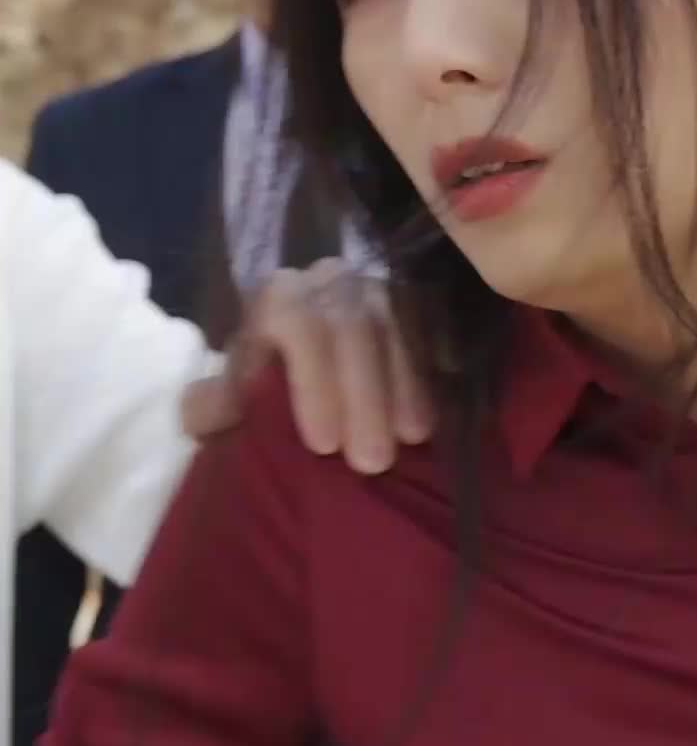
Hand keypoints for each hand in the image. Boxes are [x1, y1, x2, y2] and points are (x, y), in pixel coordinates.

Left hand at [181, 262, 433, 474]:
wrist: (316, 367)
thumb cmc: (270, 389)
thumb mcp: (236, 397)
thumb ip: (217, 404)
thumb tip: (207, 413)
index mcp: (279, 298)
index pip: (294, 322)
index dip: (311, 383)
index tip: (322, 445)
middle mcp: (330, 282)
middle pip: (350, 326)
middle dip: (363, 396)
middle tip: (370, 463)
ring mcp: (380, 288)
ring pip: (396, 325)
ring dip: (405, 386)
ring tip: (411, 440)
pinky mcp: (420, 303)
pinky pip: (432, 327)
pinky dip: (434, 366)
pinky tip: (441, 406)